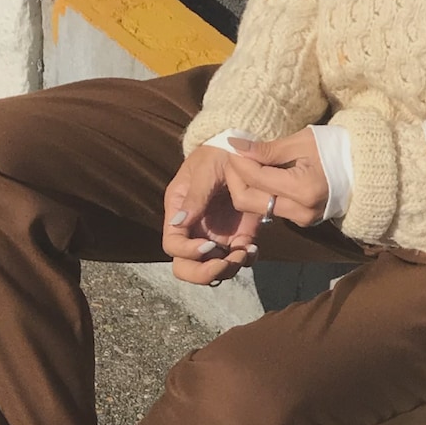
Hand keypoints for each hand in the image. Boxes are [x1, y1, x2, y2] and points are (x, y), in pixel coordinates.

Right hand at [163, 146, 262, 285]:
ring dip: (229, 268)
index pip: (173, 246)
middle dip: (204, 273)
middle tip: (224, 263)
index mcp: (179, 213)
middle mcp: (195, 230)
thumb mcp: (204, 170)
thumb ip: (195, 196)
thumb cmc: (216, 154)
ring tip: (244, 252)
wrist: (242, 151)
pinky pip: (239, 259)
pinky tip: (253, 248)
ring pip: (214, 269)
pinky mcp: (239, 236)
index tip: (208, 246)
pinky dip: (246, 260)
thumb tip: (179, 223)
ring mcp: (217, 236)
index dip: (187, 252)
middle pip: (187, 267)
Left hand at [226, 129, 328, 227]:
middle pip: (246, 201)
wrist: (364, 170)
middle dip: (234, 178)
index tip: (232, 145)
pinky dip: (258, 192)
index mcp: (303, 189)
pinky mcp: (300, 221)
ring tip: (247, 163)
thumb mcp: (302, 142)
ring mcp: (301, 220)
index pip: (255, 178)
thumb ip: (268, 149)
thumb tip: (235, 146)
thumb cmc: (336, 149)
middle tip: (235, 157)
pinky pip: (268, 209)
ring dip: (244, 185)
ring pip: (254, 207)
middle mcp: (300, 211)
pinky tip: (260, 174)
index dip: (237, 161)